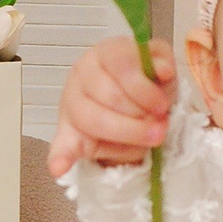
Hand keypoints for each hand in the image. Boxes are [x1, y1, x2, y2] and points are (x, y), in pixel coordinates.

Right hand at [47, 37, 175, 176]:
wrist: (127, 105)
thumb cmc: (144, 85)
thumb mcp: (160, 67)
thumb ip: (163, 61)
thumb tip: (163, 71)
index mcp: (106, 53)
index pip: (122, 65)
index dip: (145, 89)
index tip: (163, 106)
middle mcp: (83, 74)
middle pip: (111, 97)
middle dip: (141, 116)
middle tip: (160, 125)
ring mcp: (71, 104)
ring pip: (97, 121)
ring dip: (128, 135)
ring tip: (149, 141)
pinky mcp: (68, 133)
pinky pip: (61, 145)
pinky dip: (60, 157)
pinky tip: (58, 168)